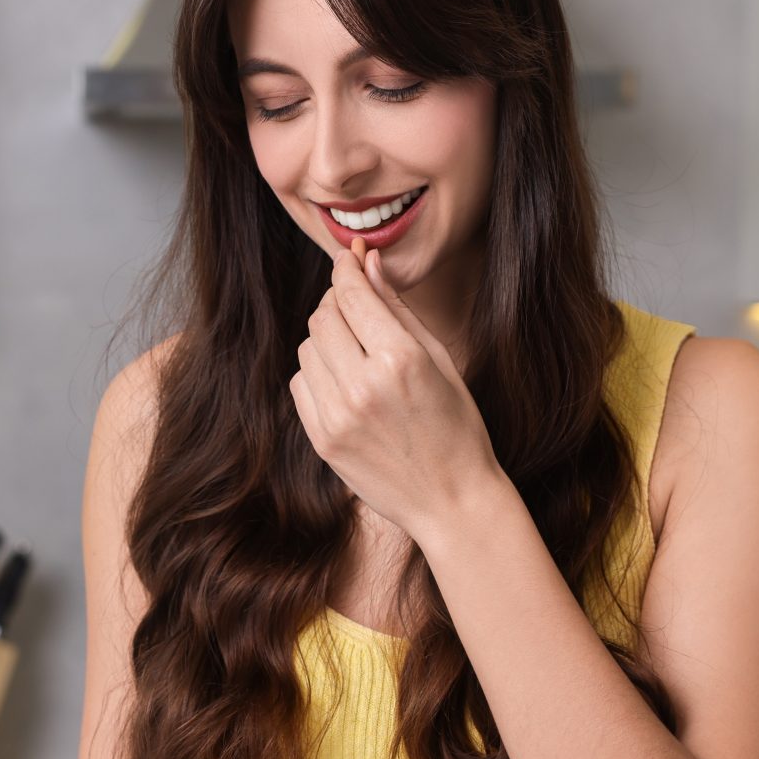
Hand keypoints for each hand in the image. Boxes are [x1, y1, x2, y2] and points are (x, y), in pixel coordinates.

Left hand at [289, 238, 500, 539]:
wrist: (451, 500)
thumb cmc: (457, 426)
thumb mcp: (438, 360)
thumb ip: (397, 309)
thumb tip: (368, 264)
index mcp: (401, 360)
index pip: (352, 294)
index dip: (346, 268)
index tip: (349, 257)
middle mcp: (363, 386)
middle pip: (323, 317)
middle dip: (336, 301)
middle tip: (355, 304)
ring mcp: (337, 416)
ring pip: (308, 348)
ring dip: (327, 340)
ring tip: (358, 352)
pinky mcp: (322, 440)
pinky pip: (301, 384)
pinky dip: (318, 374)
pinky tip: (346, 383)